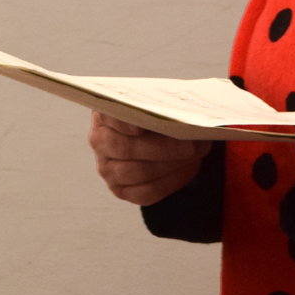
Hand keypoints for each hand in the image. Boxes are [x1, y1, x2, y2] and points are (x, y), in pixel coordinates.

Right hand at [89, 113, 210, 206]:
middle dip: (163, 148)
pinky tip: (188, 168)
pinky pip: (147, 192)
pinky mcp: (122, 190)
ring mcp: (108, 169)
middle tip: (191, 145)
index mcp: (105, 113)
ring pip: (138, 172)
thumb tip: (185, 113)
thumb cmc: (157, 113)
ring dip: (171, 165)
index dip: (123, 123)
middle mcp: (100, 141)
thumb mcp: (158, 102)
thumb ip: (164, 104)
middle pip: (126, 148)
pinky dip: (171, 181)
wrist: (161, 135)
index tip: (141, 127)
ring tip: (194, 154)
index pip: (109, 116)